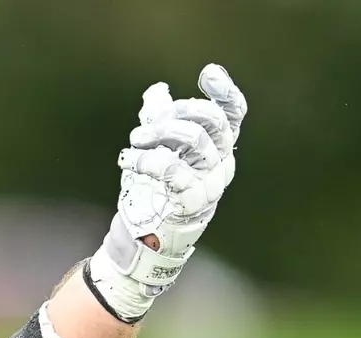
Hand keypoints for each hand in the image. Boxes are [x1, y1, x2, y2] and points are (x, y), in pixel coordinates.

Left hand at [88, 63, 247, 321]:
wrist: (139, 241)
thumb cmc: (150, 196)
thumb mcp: (153, 153)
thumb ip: (157, 120)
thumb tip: (157, 90)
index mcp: (216, 152)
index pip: (233, 117)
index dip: (225, 93)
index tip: (208, 73)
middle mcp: (219, 167)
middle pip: (212, 123)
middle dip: (176, 114)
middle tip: (143, 127)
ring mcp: (208, 186)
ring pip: (194, 140)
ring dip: (156, 135)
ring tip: (132, 145)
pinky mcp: (190, 204)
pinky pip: (176, 170)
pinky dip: (148, 160)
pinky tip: (128, 161)